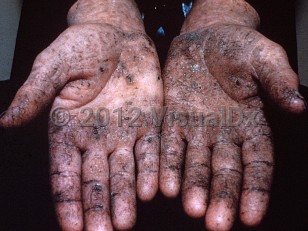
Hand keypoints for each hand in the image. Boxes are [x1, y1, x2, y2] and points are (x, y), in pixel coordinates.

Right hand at [0, 1, 162, 229]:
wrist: (117, 33)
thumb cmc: (81, 45)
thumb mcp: (53, 65)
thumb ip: (35, 93)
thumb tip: (7, 121)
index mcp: (68, 129)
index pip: (65, 172)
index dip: (67, 199)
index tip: (71, 228)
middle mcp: (96, 137)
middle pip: (95, 180)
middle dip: (98, 208)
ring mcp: (123, 132)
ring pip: (124, 172)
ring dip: (125, 198)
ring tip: (126, 222)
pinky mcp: (148, 122)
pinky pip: (150, 150)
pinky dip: (151, 170)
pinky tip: (152, 191)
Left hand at [159, 0, 305, 229]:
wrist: (205, 36)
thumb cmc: (238, 45)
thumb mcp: (263, 57)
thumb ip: (278, 80)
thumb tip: (299, 105)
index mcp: (251, 123)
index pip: (257, 163)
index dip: (255, 190)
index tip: (251, 216)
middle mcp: (224, 134)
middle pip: (225, 171)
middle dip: (221, 196)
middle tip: (216, 223)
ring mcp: (196, 129)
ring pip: (195, 163)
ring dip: (192, 186)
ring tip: (190, 207)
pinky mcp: (172, 119)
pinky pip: (169, 145)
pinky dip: (167, 165)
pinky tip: (164, 185)